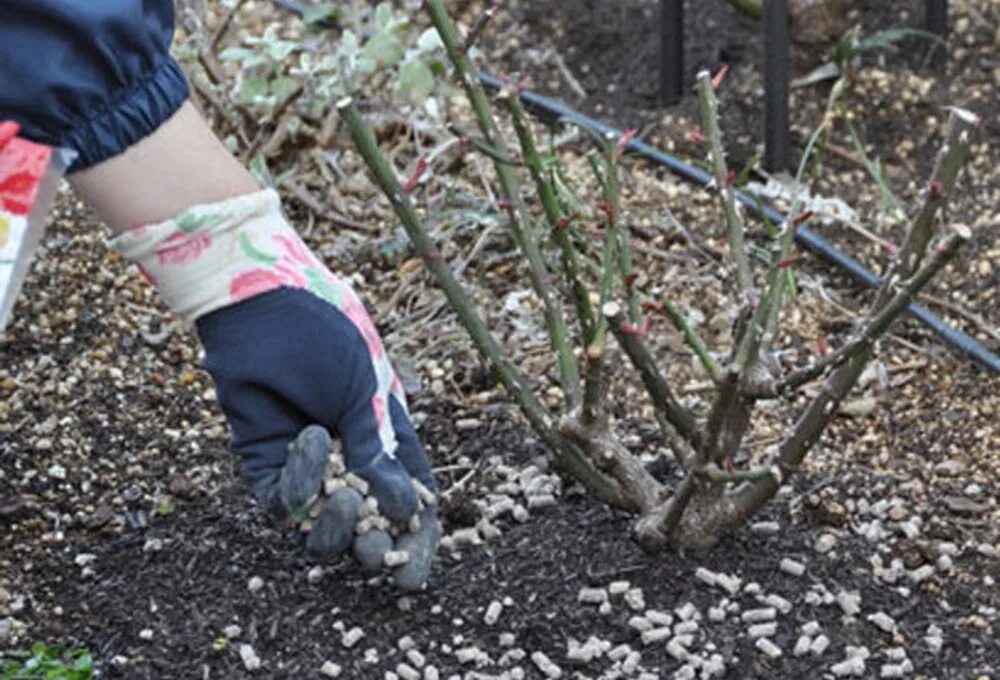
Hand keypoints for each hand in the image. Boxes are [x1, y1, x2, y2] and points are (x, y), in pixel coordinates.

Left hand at [111, 189, 439, 588]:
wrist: (262, 306)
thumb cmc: (325, 337)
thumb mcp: (366, 393)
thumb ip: (379, 452)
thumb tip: (407, 512)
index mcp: (385, 436)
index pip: (407, 497)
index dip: (414, 534)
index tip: (415, 564)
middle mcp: (347, 455)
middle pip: (366, 522)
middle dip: (374, 544)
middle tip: (376, 549)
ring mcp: (304, 463)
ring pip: (321, 525)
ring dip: (338, 525)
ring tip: (347, 497)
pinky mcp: (264, 462)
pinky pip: (282, 499)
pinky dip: (299, 481)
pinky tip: (309, 437)